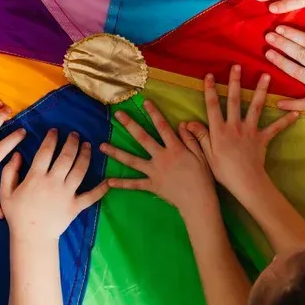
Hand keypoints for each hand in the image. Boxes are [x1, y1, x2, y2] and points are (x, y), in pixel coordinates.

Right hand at [0, 128, 107, 240]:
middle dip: (71, 142)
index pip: (45, 152)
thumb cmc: (17, 214)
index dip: (51, 139)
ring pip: (79, 171)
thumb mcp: (5, 192)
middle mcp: (53, 183)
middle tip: (74, 134)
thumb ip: (9, 171)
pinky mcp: (75, 206)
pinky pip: (91, 197)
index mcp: (36, 177)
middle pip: (66, 157)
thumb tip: (17, 154)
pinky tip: (108, 181)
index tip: (55, 131)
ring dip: (85, 156)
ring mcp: (66, 194)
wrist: (31, 238)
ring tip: (88, 145)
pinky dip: (101, 189)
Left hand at [100, 100, 219, 226]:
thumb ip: (191, 139)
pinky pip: (135, 184)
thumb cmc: (202, 178)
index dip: (154, 113)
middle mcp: (161, 157)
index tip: (145, 102)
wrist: (198, 201)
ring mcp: (154, 172)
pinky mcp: (152, 185)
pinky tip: (109, 182)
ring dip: (116, 152)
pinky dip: (122, 183)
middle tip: (118, 114)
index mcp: (175, 148)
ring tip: (102, 146)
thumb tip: (182, 124)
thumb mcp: (201, 155)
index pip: (162, 127)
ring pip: (132, 160)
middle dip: (130, 125)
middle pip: (143, 138)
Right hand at [190, 65, 297, 200]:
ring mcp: (250, 131)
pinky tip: (295, 113)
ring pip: (256, 107)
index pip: (213, 106)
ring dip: (261, 90)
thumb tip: (187, 123)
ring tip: (266, 76)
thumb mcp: (206, 155)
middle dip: (236, 82)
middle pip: (235, 100)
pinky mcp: (262, 138)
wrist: (247, 182)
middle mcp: (235, 126)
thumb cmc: (224, 171)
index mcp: (219, 130)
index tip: (210, 75)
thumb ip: (199, 137)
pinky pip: (275, 128)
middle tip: (238, 66)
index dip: (211, 90)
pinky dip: (285, 120)